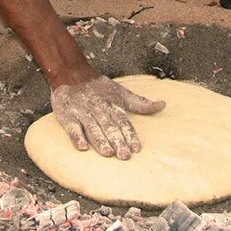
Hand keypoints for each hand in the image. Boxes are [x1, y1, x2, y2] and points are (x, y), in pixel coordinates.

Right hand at [50, 76, 164, 159]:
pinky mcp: (67, 116)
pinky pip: (72, 128)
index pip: (123, 122)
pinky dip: (77, 137)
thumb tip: (162, 105)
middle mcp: (98, 109)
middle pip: (109, 126)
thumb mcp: (121, 92)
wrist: (71, 74)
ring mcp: (82, 112)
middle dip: (117, 141)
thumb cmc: (98, 87)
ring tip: (108, 153)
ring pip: (93, 128)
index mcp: (112, 104)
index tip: (136, 148)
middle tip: (124, 155)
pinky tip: (82, 148)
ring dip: (100, 141)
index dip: (129, 135)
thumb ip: (140, 102)